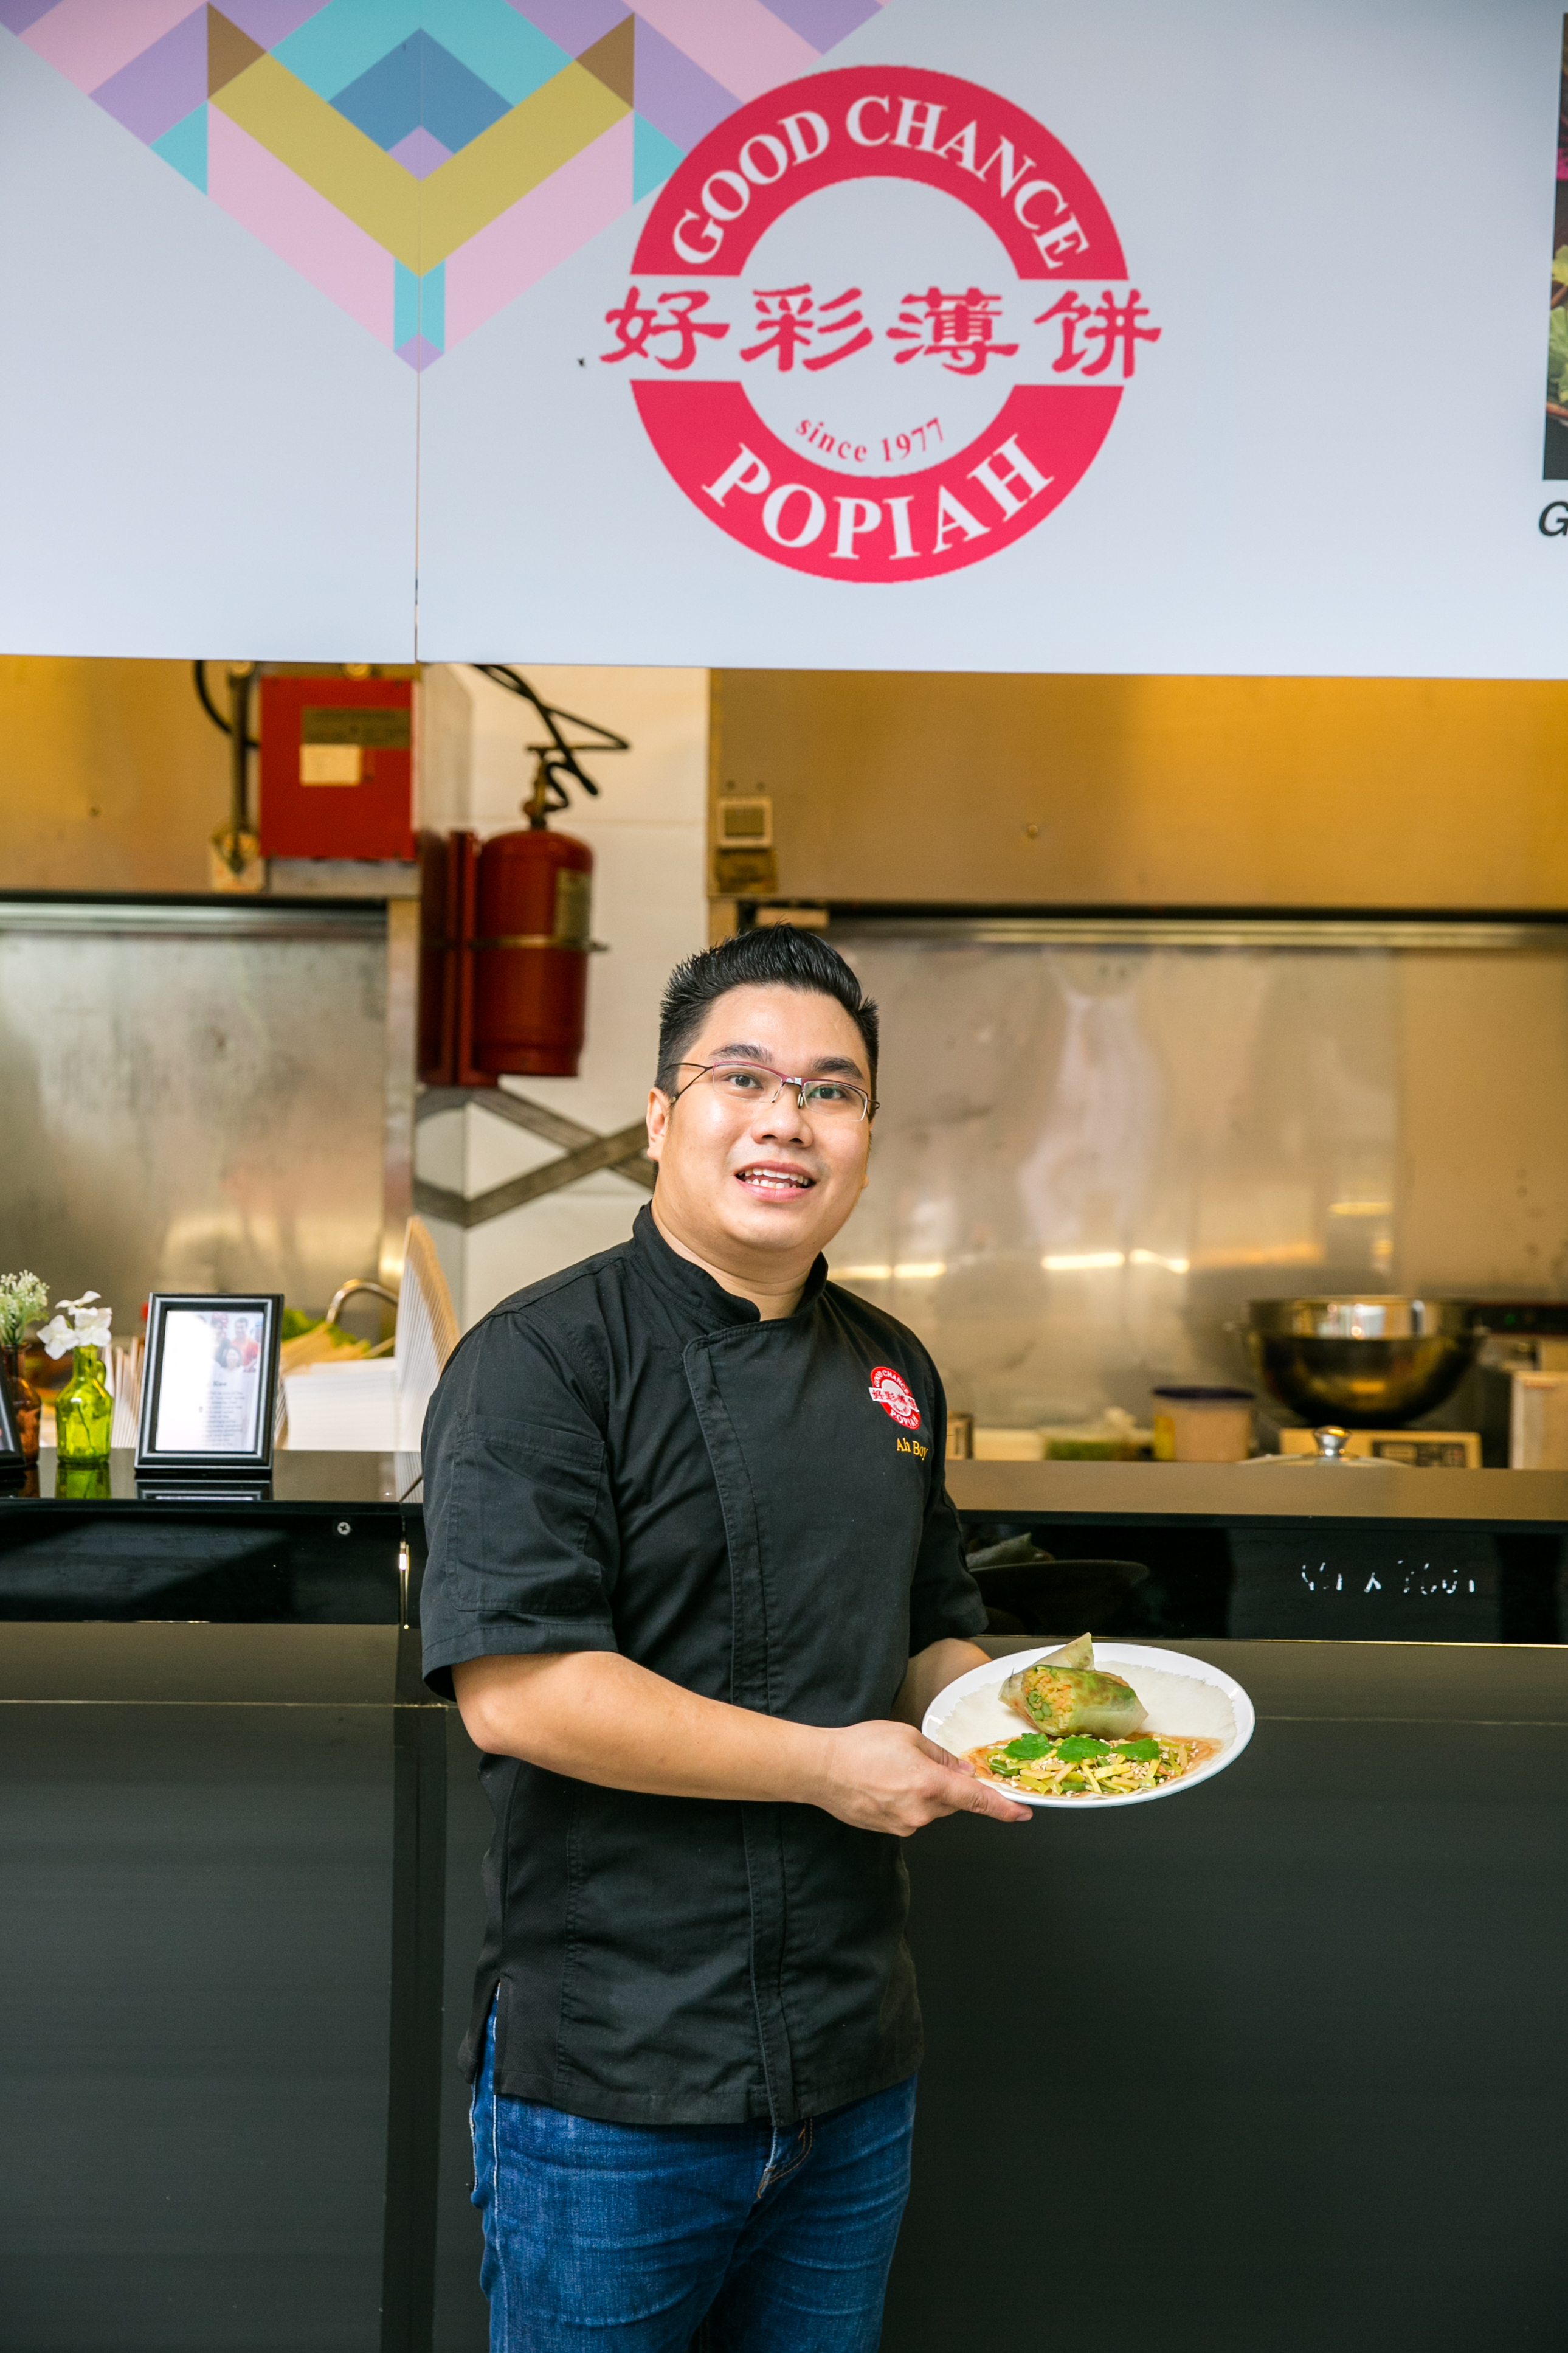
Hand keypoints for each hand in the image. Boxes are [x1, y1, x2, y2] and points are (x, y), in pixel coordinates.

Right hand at [810, 1719, 1031, 1835]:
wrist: (820, 1769)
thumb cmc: (860, 1747)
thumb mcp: (908, 1737)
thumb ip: (942, 1757)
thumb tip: (963, 1772)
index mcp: (930, 1784)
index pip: (977, 1801)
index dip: (1003, 1808)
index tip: (1022, 1813)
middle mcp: (921, 1811)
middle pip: (952, 1802)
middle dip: (946, 1784)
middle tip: (918, 1762)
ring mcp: (905, 1824)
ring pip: (931, 1809)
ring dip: (924, 1792)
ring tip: (892, 1771)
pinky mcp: (890, 1830)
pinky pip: (912, 1815)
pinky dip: (906, 1800)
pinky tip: (884, 1784)